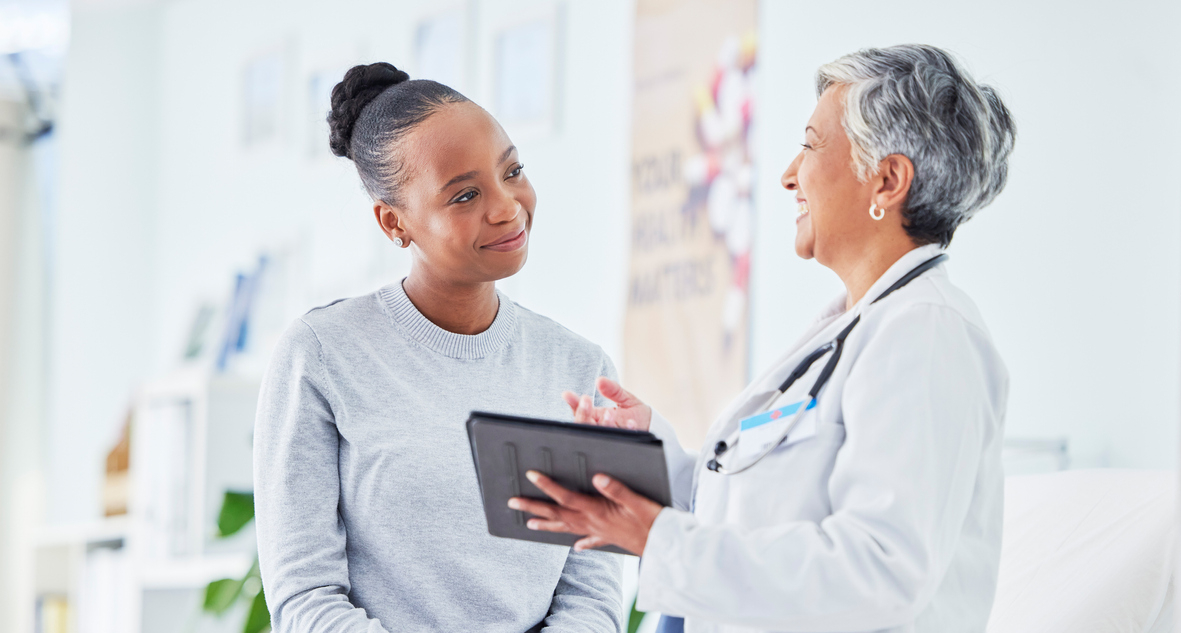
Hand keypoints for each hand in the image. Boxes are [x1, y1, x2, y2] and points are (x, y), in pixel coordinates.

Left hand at [508, 470, 662, 555]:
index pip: (566, 496)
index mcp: (597, 511)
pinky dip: (581, 543)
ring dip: (547, 524)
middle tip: (512, 502)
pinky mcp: (610, 539)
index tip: (530, 475)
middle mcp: (593, 523)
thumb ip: (616, 488)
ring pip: (567, 528)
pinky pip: (589, 541)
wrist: (667, 547)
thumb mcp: (637, 501)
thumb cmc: (654, 522)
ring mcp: (599, 532)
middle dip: (534, 507)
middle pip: (558, 514)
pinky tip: (576, 548)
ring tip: (529, 524)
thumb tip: (596, 476)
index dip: (547, 485)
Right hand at [562, 377, 652, 431]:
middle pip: (583, 425)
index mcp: (597, 417)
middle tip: (586, 400)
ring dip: (603, 423)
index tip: (568, 394)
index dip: (573, 404)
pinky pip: (623, 439)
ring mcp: (612, 437)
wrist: (653, 427)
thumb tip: (600, 380)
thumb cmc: (636, 413)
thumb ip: (613, 389)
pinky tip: (632, 422)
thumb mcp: (624, 397)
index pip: (579, 411)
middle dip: (583, 413)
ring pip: (600, 434)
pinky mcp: (626, 443)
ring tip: (610, 412)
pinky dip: (627, 430)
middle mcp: (600, 428)